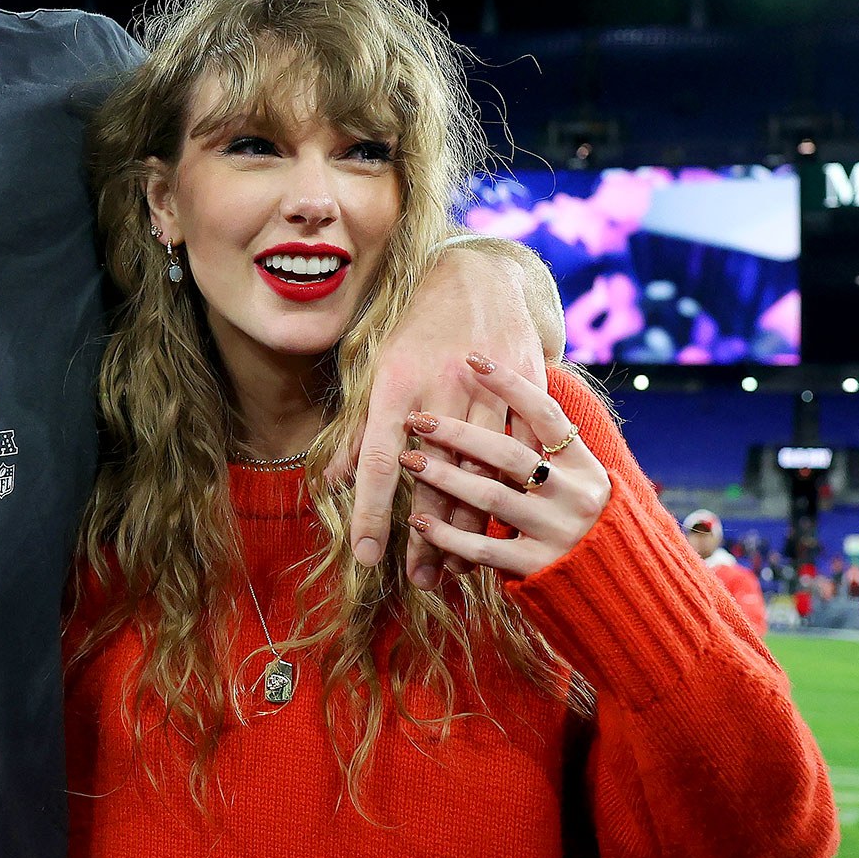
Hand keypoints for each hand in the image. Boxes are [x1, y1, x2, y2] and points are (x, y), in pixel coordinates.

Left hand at [329, 245, 550, 583]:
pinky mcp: (526, 390)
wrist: (480, 277)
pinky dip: (512, 493)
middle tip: (418, 580)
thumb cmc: (416, 329)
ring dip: (470, 526)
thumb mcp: (377, 370)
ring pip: (483, 473)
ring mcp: (487, 390)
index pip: (379, 461)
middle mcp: (441, 389)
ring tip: (455, 568)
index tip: (367, 557)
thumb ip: (358, 430)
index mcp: (395, 385)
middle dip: (427, 536)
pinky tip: (501, 529)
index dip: (372, 512)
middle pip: (436, 478)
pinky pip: (522, 454)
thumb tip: (333, 481)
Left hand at [398, 353, 610, 577]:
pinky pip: (484, 548)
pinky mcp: (539, 566)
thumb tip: (499, 403)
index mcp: (583, 465)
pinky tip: (419, 521)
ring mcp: (558, 531)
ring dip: (443, 478)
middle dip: (457, 434)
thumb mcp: (577, 479)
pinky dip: (448, 534)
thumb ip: (545, 449)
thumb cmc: (582, 521)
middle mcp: (575, 494)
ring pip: (491, 497)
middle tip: (417, 419)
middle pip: (508, 454)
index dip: (510, 384)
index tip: (472, 357)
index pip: (545, 413)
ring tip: (407, 462)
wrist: (621, 584)